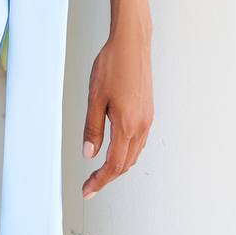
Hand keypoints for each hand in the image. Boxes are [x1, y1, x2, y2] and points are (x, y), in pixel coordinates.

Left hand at [81, 18, 152, 198]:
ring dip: (118, 166)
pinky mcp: (148, 111)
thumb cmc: (112, 65)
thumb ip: (92, 128)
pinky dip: (127, 152)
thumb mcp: (95, 97)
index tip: (86, 190)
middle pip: (125, 164)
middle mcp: (141, 126)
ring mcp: (147, 119)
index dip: (99, 181)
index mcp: (127, 125)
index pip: (113, 164)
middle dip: (107, 177)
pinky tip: (116, 148)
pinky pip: (139, 141)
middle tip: (90, 184)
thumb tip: (89, 154)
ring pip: (134, 154)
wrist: (132, 43)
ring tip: (100, 171)